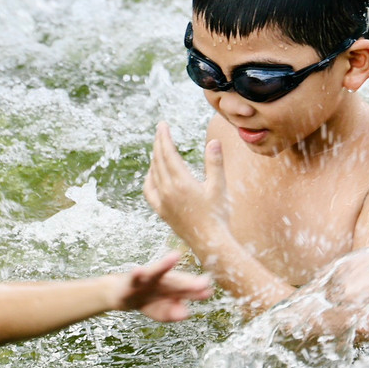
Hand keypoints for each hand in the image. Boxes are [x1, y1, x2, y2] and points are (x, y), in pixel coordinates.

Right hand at [116, 252, 212, 321]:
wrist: (121, 294)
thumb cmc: (146, 300)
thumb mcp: (161, 312)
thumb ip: (174, 313)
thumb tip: (186, 313)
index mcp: (172, 288)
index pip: (187, 290)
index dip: (197, 291)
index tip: (208, 291)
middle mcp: (162, 280)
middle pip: (176, 281)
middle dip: (188, 282)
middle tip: (203, 282)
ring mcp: (147, 279)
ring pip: (156, 271)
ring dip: (164, 264)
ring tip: (174, 256)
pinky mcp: (132, 280)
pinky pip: (134, 277)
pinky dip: (137, 274)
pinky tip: (139, 270)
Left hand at [143, 122, 229, 256]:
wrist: (210, 243)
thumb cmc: (218, 215)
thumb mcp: (219, 186)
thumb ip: (214, 163)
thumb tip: (213, 141)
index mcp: (182, 182)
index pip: (168, 153)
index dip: (164, 137)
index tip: (163, 124)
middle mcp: (168, 190)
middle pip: (158, 160)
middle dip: (159, 143)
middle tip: (160, 130)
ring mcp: (163, 202)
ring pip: (153, 173)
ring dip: (155, 158)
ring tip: (159, 147)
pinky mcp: (162, 212)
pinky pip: (149, 191)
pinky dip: (149, 178)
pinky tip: (153, 174)